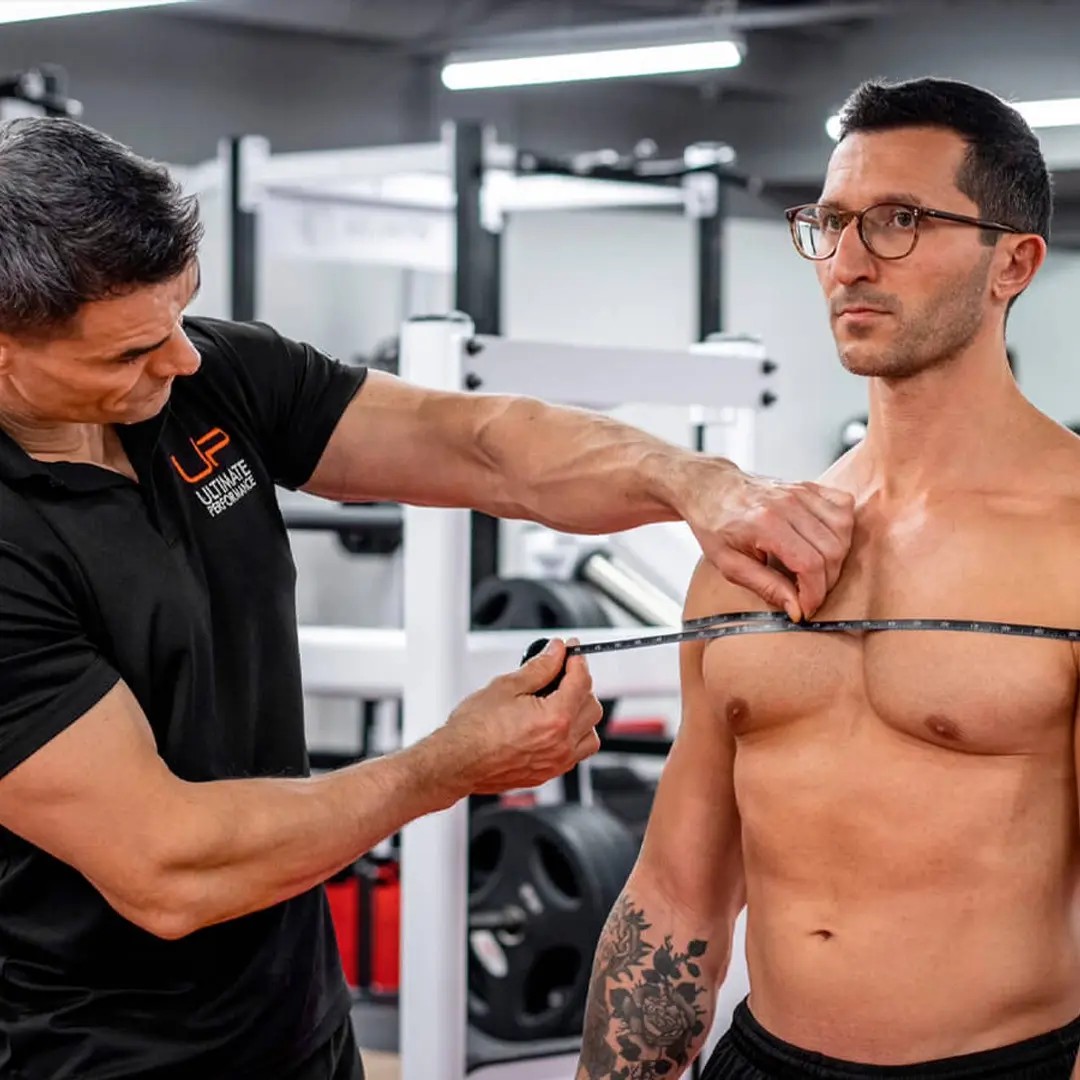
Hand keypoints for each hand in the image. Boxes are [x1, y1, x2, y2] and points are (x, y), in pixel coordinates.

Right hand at [440, 639, 602, 794]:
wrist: (456, 761)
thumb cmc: (474, 729)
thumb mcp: (507, 685)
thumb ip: (540, 667)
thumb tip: (555, 653)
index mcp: (555, 718)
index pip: (582, 681)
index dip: (578, 660)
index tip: (572, 651)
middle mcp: (561, 743)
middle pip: (592, 707)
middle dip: (580, 685)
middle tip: (561, 673)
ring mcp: (556, 762)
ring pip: (590, 734)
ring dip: (581, 714)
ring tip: (560, 702)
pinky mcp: (547, 773)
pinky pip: (575, 754)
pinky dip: (573, 737)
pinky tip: (554, 726)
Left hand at [681, 464, 854, 620]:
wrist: (710, 488)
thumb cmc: (715, 524)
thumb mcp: (729, 564)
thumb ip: (765, 586)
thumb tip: (796, 609)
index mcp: (764, 523)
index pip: (809, 563)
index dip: (814, 593)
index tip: (806, 608)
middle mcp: (787, 504)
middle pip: (832, 549)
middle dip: (827, 581)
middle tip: (809, 594)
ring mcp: (800, 491)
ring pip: (844, 529)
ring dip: (837, 558)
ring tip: (817, 572)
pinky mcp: (808, 486)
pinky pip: (843, 506)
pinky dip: (843, 529)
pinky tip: (825, 543)